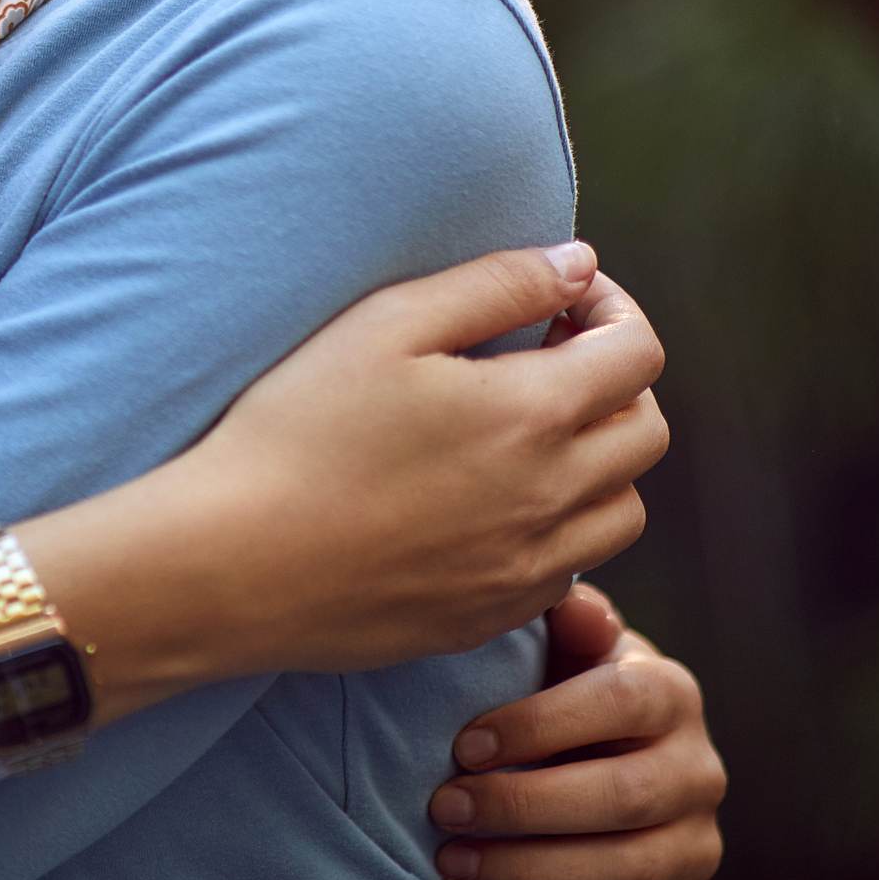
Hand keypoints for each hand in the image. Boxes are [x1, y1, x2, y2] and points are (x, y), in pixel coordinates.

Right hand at [179, 245, 667, 677]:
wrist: (232, 564)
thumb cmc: (294, 432)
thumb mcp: (383, 326)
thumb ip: (494, 284)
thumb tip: (576, 263)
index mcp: (531, 415)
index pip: (637, 352)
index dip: (611, 310)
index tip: (559, 300)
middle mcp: (552, 497)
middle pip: (646, 432)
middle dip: (614, 382)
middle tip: (544, 360)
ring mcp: (528, 568)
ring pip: (623, 510)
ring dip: (598, 463)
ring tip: (525, 438)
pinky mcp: (494, 616)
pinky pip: (571, 571)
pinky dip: (558, 531)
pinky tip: (490, 506)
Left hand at [430, 582, 724, 879]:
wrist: (586, 766)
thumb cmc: (553, 693)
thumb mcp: (555, 649)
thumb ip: (564, 623)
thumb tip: (574, 606)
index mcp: (669, 693)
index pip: (619, 705)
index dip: (540, 726)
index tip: (462, 746)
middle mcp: (700, 771)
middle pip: (624, 797)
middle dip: (524, 807)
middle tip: (442, 809)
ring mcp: (698, 847)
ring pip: (625, 871)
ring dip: (528, 872)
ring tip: (451, 862)